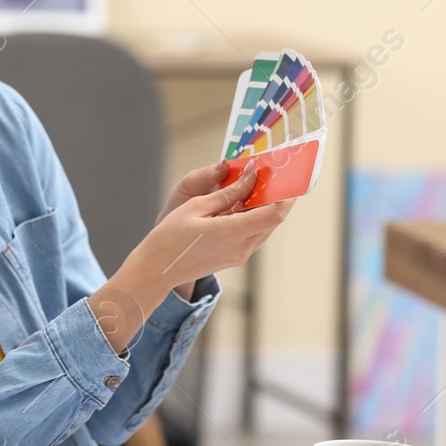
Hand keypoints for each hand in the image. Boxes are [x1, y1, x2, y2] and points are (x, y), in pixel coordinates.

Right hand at [123, 165, 296, 305]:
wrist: (157, 268)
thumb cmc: (170, 236)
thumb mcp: (197, 206)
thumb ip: (229, 192)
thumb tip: (252, 176)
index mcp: (232, 233)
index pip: (274, 214)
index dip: (286, 196)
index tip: (287, 178)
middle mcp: (241, 248)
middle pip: (273, 221)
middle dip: (277, 198)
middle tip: (272, 177)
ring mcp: (239, 256)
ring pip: (264, 228)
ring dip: (265, 208)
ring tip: (256, 187)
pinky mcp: (234, 258)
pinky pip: (253, 235)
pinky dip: (254, 219)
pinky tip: (243, 205)